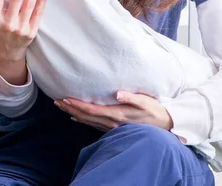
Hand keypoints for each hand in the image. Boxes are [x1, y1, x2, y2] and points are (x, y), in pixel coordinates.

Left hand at [55, 91, 173, 131]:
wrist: (165, 124)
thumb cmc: (155, 110)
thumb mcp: (145, 101)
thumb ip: (131, 97)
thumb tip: (117, 93)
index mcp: (117, 114)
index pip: (92, 110)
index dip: (77, 105)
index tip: (65, 98)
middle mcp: (112, 122)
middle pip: (86, 116)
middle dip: (70, 108)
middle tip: (56, 101)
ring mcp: (112, 127)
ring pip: (88, 121)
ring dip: (74, 114)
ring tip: (61, 106)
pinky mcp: (114, 127)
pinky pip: (94, 125)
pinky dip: (83, 120)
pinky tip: (76, 118)